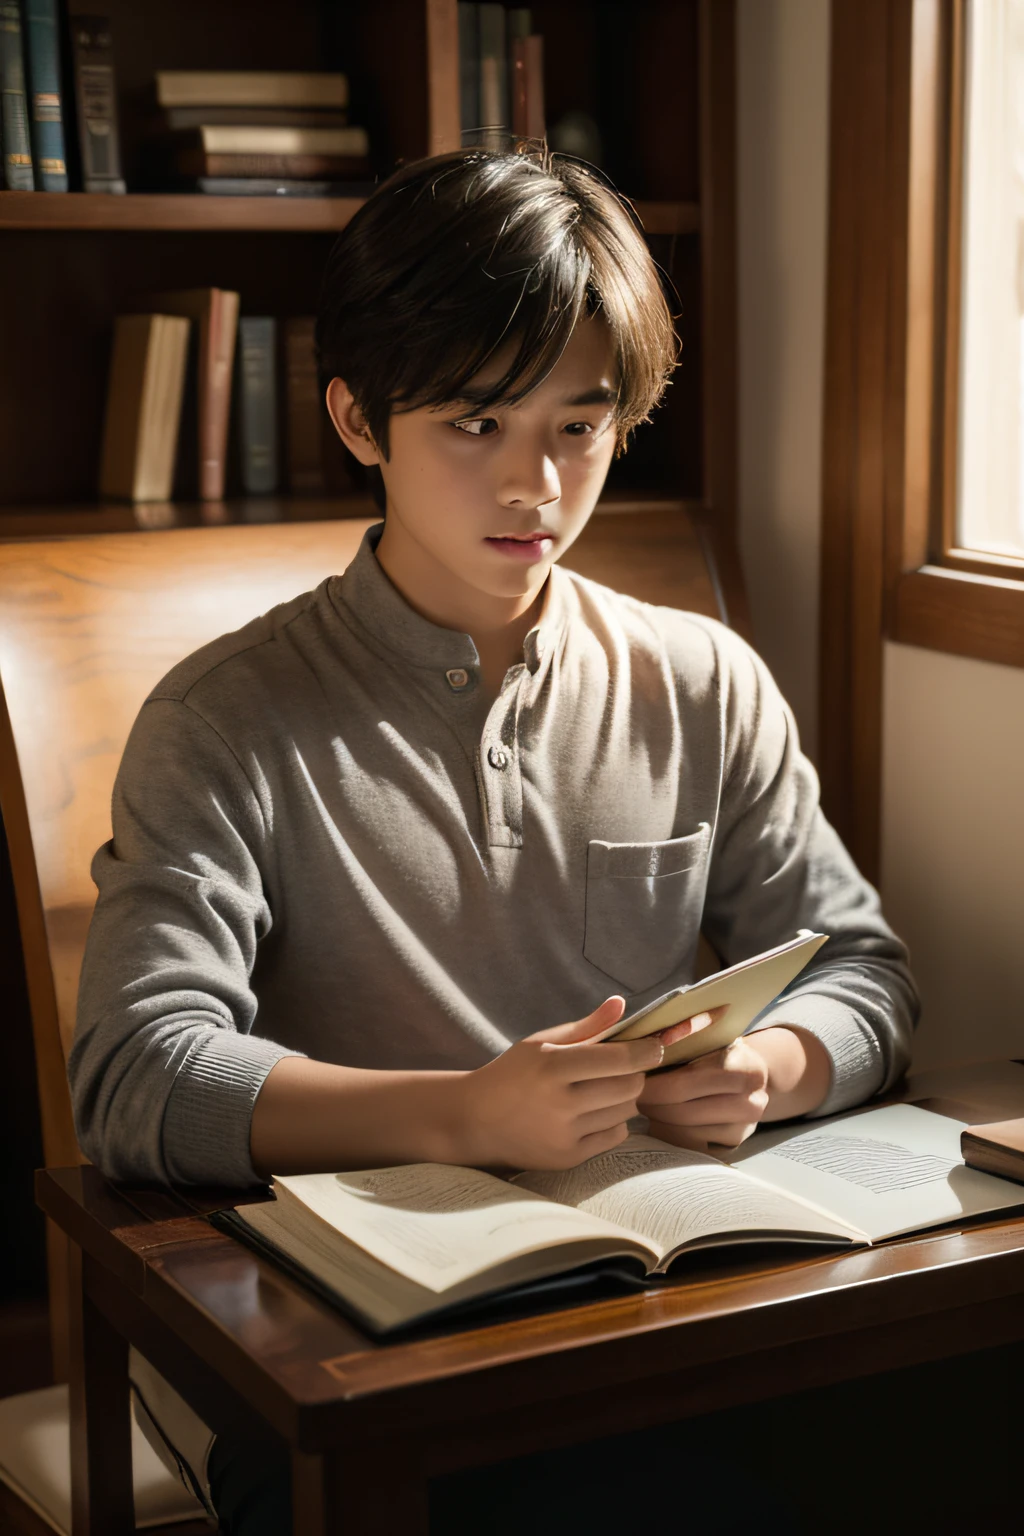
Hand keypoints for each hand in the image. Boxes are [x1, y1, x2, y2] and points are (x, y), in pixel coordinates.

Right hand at [458, 996, 664, 1170]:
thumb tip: (621, 1004)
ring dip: (624, 1099)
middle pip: (630, 1087)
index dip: (646, 1051)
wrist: (475, 1120)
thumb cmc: (512, 1074)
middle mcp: (560, 1103)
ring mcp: (564, 1134)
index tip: (655, 1047)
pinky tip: (593, 1113)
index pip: (619, 1059)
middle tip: (624, 1068)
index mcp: (553, 1066)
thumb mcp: (542, 1043)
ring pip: (625, 1113)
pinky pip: (614, 1137)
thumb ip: (587, 1026)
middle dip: (635, 1074)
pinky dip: (613, 1123)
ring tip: (604, 1090)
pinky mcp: (568, 1158)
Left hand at [637, 1025, 832, 1149]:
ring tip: (642, 1106)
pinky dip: (669, 1135)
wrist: (751, 1076)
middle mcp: (752, 1102)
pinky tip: (659, 1121)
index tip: (631, 1079)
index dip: (653, 1084)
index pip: (686, 1083)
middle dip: (650, 1104)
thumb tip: (640, 1044)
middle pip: (682, 1112)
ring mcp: (744, 1129)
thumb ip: (682, 1039)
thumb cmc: (718, 1050)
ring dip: (656, 1121)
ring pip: (684, 1133)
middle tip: (629, 1096)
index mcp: (745, 1068)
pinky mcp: (733, 1146)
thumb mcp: (708, 1036)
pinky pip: (691, 1148)